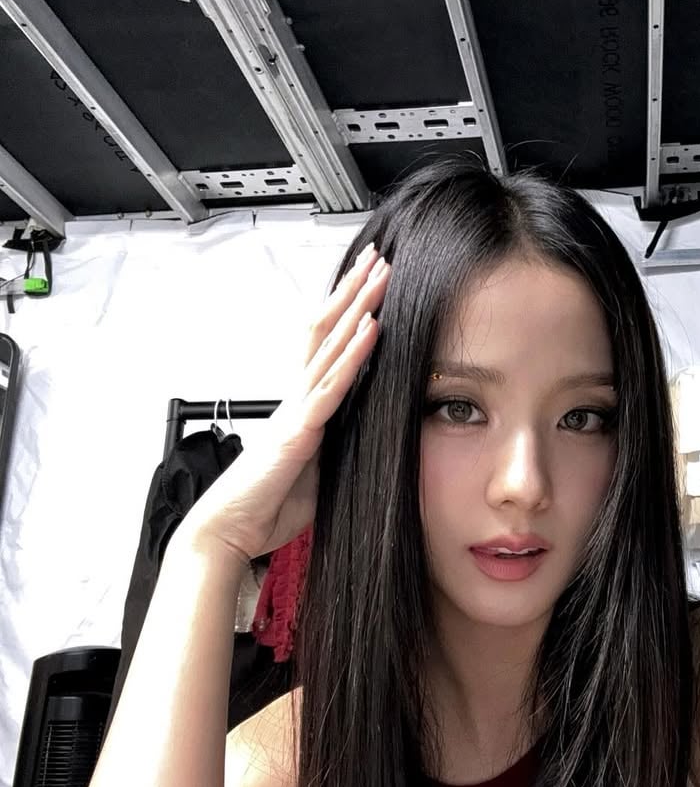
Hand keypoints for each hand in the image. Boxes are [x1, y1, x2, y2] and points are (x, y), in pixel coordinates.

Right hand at [180, 243, 389, 567]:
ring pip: (329, 345)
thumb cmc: (268, 505)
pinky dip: (353, 355)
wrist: (232, 530)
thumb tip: (361, 435)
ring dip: (357, 308)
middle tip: (377, 256)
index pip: (325, 344)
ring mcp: (297, 409)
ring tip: (381, 275)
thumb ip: (335, 445)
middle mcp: (296, 397)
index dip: (347, 311)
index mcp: (300, 404)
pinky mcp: (299, 431)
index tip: (370, 282)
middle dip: (353, 291)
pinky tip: (372, 329)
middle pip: (325, 328)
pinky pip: (331, 386)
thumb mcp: (315, 469)